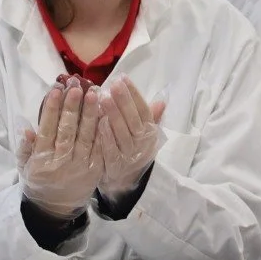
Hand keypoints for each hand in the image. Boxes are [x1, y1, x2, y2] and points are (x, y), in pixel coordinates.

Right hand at [18, 77, 102, 218]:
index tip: (56, 90)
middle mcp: (60, 162)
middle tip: (77, 86)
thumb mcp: (25, 167)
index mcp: (41, 160)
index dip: (51, 109)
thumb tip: (26, 128)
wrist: (56, 208)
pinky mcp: (95, 169)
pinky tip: (107, 113)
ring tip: (95, 92)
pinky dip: (103, 129)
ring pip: (85, 136)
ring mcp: (79, 166)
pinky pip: (99, 146)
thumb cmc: (39, 182)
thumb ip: (25, 148)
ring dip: (90, 113)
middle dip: (72, 107)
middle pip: (67, 130)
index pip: (46, 130)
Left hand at [95, 77, 165, 199]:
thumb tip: (161, 100)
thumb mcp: (146, 134)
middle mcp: (142, 142)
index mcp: (150, 132)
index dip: (134, 94)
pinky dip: (105, 135)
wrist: (127, 181)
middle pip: (133, 119)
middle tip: (112, 84)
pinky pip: (110, 148)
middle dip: (123, 100)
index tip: (122, 78)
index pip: (144, 110)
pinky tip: (98, 121)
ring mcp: (129, 154)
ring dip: (113, 114)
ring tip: (102, 97)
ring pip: (122, 132)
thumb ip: (151, 117)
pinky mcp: (115, 165)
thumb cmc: (135, 150)